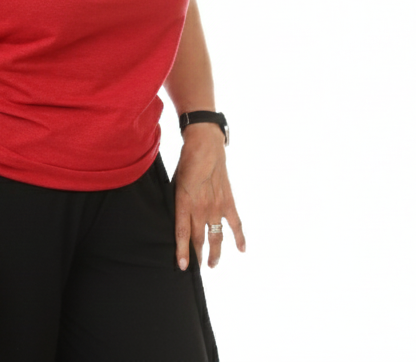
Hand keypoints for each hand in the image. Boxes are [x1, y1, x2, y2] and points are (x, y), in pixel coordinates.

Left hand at [173, 123, 244, 268]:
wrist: (204, 147)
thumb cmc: (186, 164)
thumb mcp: (174, 183)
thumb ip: (178, 202)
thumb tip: (177, 219)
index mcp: (184, 203)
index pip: (182, 234)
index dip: (182, 252)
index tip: (182, 266)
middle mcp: (200, 208)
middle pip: (199, 239)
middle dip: (197, 256)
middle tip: (197, 268)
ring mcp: (216, 206)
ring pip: (216, 236)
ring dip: (215, 253)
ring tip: (212, 264)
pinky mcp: (229, 202)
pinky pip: (235, 224)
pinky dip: (239, 237)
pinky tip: (241, 250)